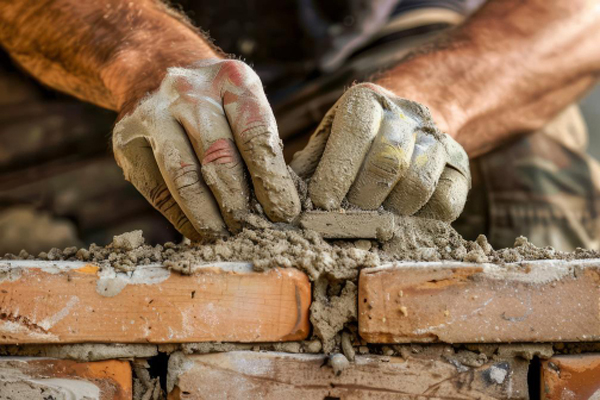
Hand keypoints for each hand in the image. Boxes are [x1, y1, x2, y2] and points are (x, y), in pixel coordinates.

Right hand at [113, 59, 300, 240]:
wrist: (153, 70)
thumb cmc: (215, 101)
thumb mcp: (244, 103)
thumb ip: (260, 144)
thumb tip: (279, 204)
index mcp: (231, 79)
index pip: (255, 136)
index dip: (271, 180)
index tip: (283, 212)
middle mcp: (189, 91)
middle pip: (219, 158)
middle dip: (240, 203)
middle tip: (254, 229)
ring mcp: (153, 114)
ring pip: (184, 177)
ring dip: (209, 216)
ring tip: (227, 236)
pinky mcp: (126, 140)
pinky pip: (158, 190)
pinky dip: (182, 218)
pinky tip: (199, 232)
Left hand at [290, 83, 469, 221]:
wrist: (404, 129)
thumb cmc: (351, 145)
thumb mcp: (325, 143)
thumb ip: (308, 167)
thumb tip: (285, 203)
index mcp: (366, 101)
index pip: (356, 132)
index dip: (336, 172)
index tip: (321, 203)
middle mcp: (406, 113)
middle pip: (388, 161)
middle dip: (360, 199)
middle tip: (343, 220)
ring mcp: (438, 139)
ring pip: (418, 182)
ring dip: (389, 212)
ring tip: (369, 224)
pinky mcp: (459, 167)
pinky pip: (445, 200)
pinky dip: (419, 219)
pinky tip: (399, 221)